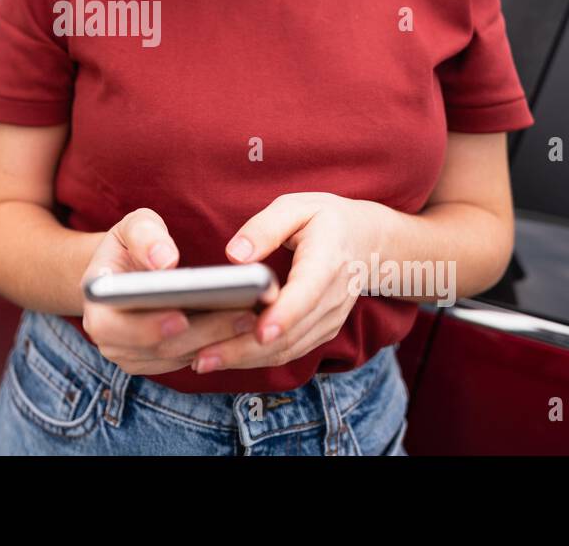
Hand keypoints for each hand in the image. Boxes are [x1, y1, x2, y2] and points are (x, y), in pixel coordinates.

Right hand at [79, 208, 260, 375]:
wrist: (128, 268)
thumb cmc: (134, 244)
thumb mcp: (133, 226)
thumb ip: (145, 235)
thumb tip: (164, 260)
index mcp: (97, 303)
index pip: (113, 327)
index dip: (146, 326)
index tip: (181, 316)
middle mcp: (109, 337)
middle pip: (156, 347)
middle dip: (200, 333)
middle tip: (241, 315)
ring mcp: (133, 354)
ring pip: (178, 357)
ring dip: (216, 341)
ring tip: (251, 318)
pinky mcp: (158, 360)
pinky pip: (189, 360)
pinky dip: (217, 347)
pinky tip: (244, 328)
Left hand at [189, 193, 375, 374]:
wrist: (366, 241)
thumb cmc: (324, 219)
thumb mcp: (296, 206)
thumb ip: (265, 227)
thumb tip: (235, 255)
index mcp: (327, 260)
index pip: (307, 293)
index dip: (285, 315)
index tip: (260, 332)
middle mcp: (333, 296)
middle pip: (291, 332)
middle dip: (246, 349)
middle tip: (202, 358)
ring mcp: (330, 318)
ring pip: (288, 349)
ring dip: (246, 360)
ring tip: (204, 361)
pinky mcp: (322, 330)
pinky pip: (290, 350)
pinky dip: (258, 358)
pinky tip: (225, 356)